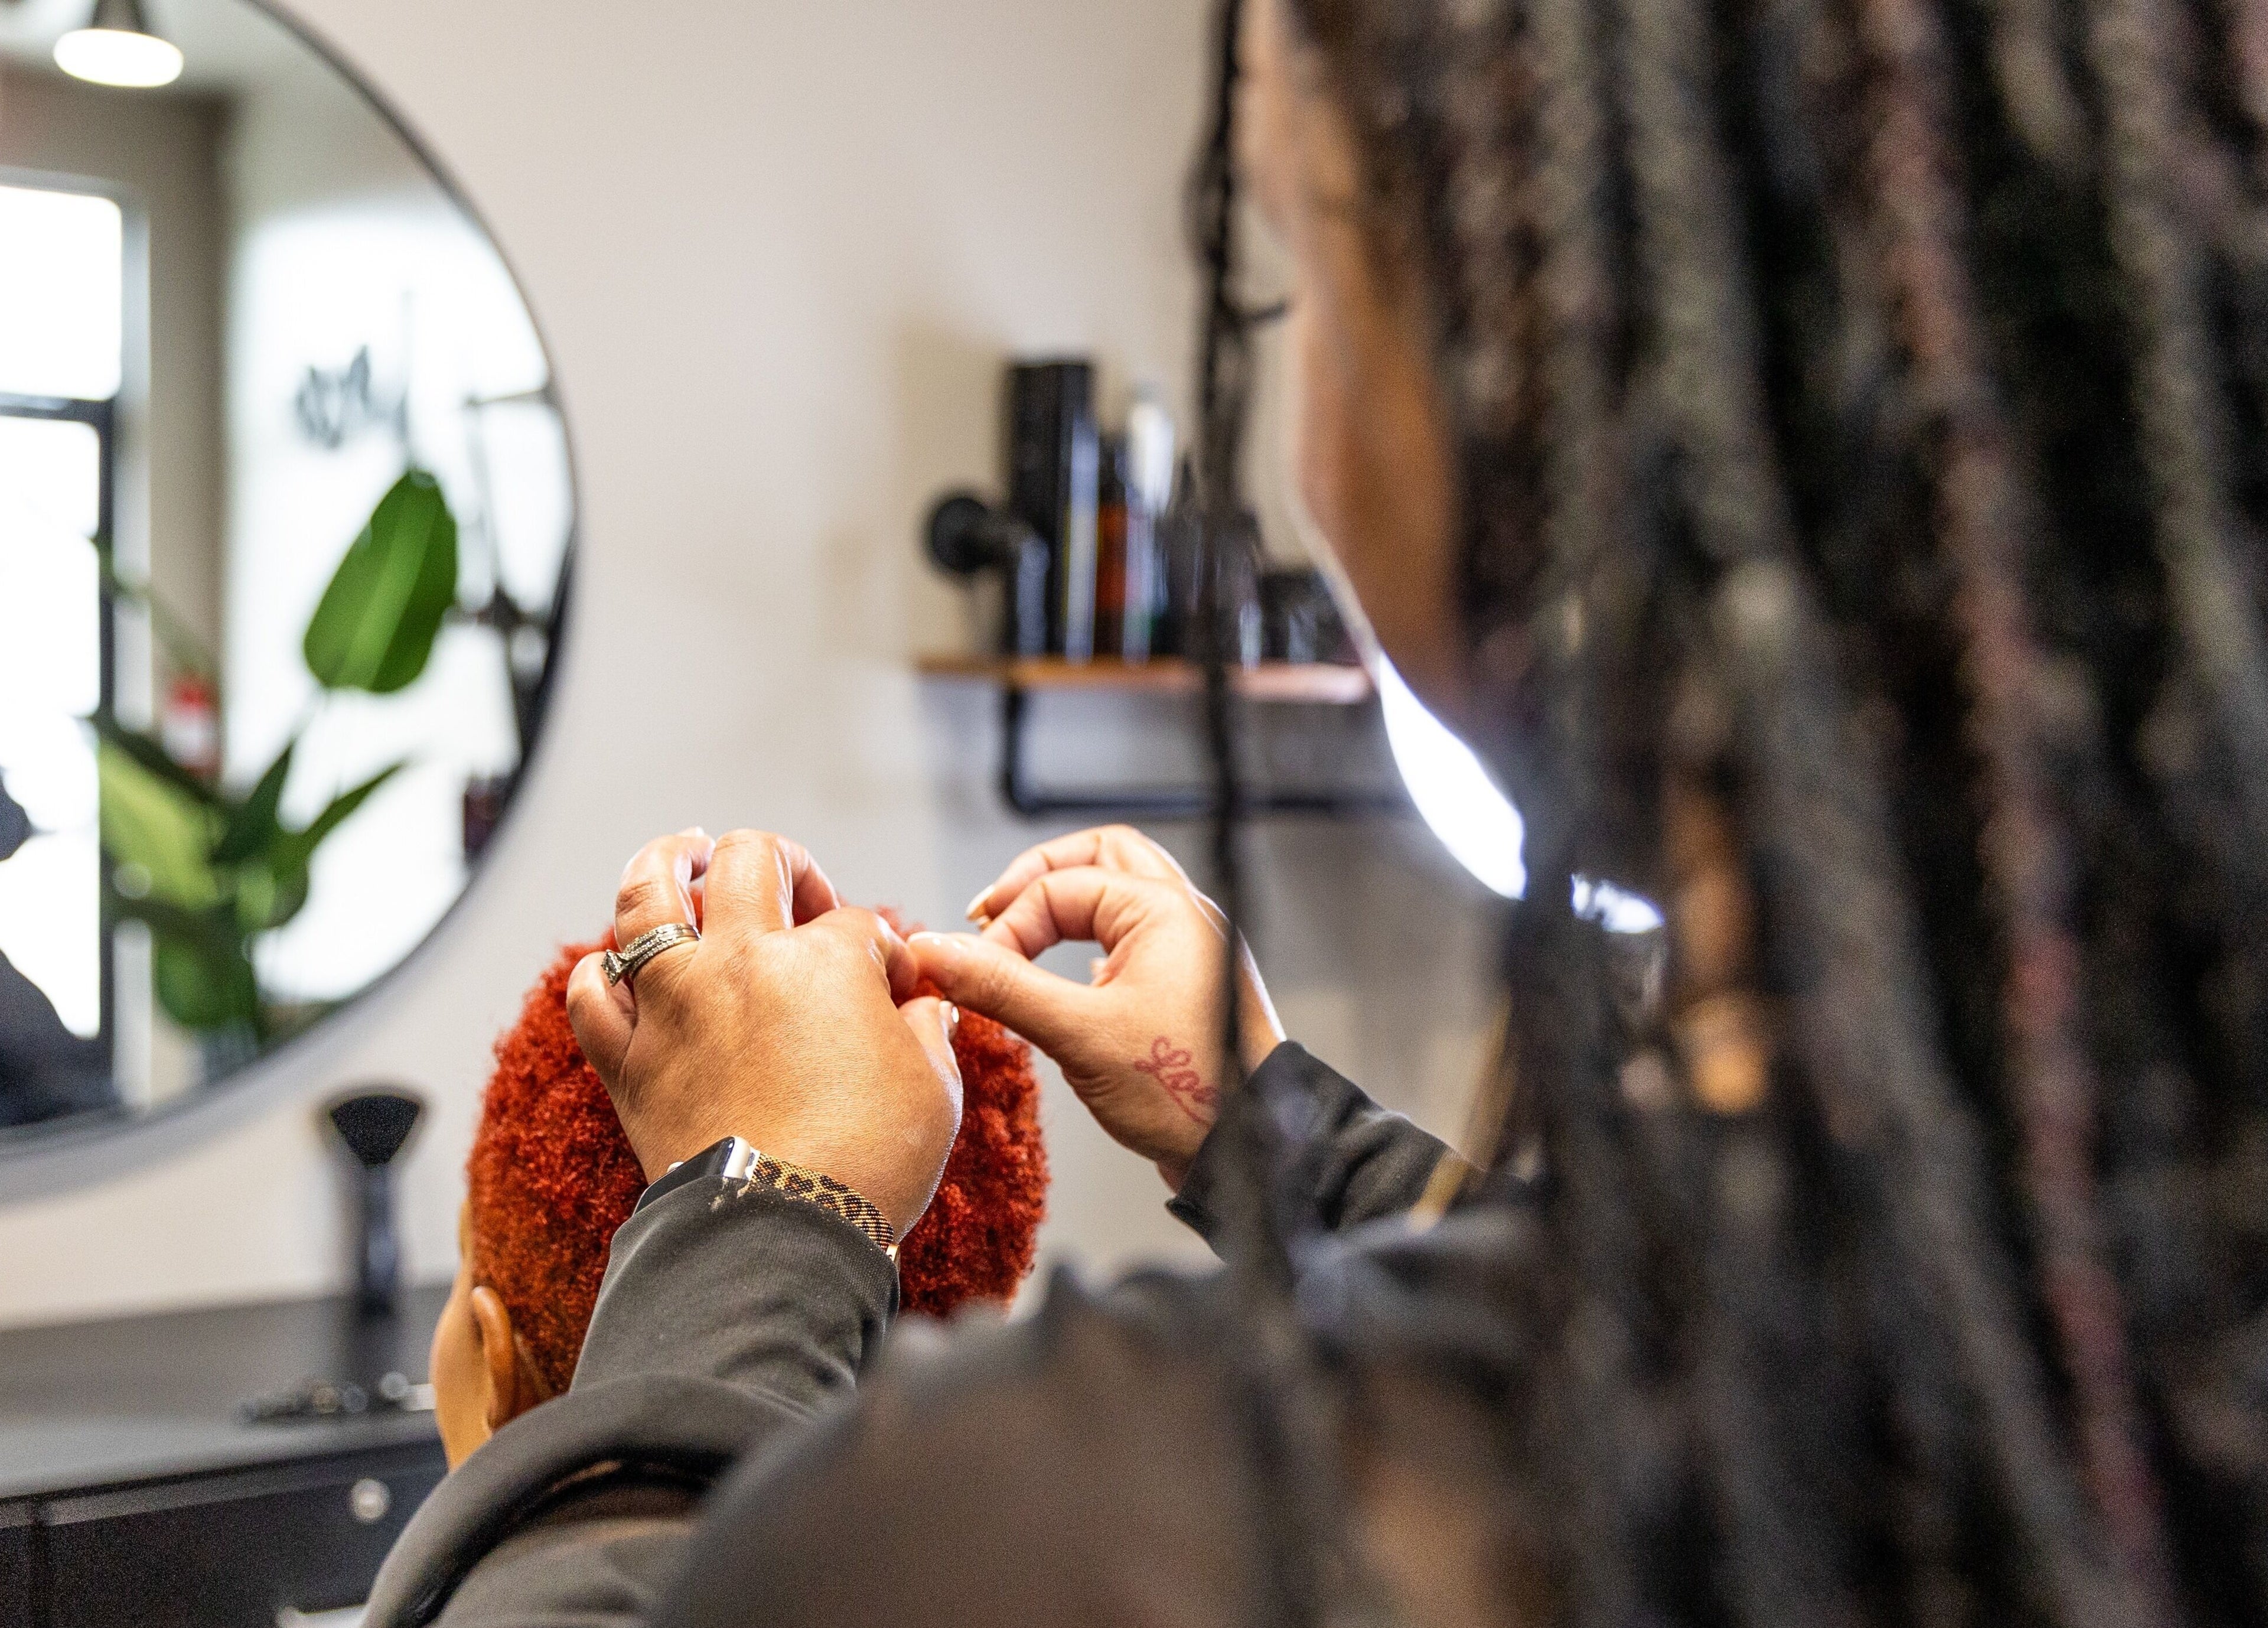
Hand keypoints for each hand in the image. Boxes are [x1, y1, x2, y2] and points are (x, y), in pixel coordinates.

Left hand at [566, 828, 962, 1237]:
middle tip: (794, 888)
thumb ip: (928, 1035)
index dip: (881, 951)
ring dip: (664, 862)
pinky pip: (592, 995)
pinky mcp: (629, 1061)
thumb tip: (926, 1012)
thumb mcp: (935, 1093)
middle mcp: (742, 963)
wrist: (780, 1239)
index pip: (856, 924)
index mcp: (824, 962)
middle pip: (749, 861)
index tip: (892, 991)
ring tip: (682, 851)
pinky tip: (618, 967)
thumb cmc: (867, 1167)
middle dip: (780, 861)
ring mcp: (676, 1005)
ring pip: (647, 896)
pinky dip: (601, 974)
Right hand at [908, 825, 1283, 1189]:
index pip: (1058, 887)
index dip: (1006, 926)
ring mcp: (1189, 948)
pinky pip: (1134, 935)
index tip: (973, 972)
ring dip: (1067, 907)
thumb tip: (936, 952)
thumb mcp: (1078, 1035)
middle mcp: (1182, 916)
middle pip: (1100, 857)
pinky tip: (1071, 974)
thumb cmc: (1186, 1090)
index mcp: (1163, 909)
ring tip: (1021, 937)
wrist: (1248, 1147)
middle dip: (1039, 878)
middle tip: (991, 912)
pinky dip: (1092, 939)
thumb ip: (1002, 987)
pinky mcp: (1186, 984)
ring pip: (1120, 893)